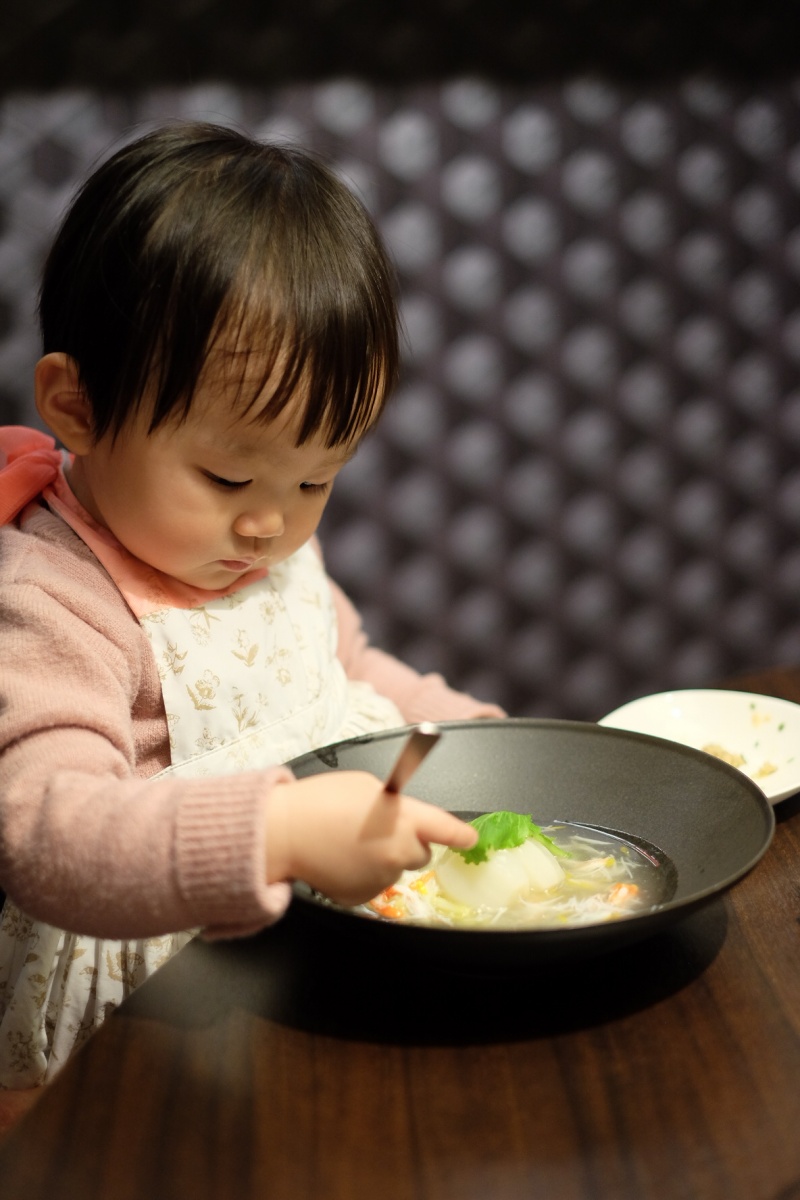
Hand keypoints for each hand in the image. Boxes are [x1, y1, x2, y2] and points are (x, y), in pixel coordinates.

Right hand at [266, 770, 477, 905]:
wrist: (284, 832)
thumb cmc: (322, 800)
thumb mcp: (366, 786)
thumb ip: (394, 804)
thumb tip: (402, 815)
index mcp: (405, 819)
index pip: (447, 830)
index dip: (462, 835)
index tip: (471, 839)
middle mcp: (399, 852)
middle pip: (422, 854)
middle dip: (409, 844)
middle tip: (380, 831)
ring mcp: (381, 879)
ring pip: (394, 869)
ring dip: (382, 859)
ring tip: (350, 843)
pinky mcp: (362, 897)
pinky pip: (372, 884)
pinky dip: (361, 875)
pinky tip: (340, 860)